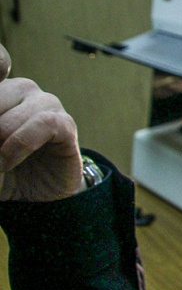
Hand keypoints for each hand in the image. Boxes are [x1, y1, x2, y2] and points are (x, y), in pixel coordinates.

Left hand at [0, 43, 83, 201]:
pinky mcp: (66, 126)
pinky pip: (45, 123)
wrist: (32, 199)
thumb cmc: (1, 171)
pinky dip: (20, 144)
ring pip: (22, 108)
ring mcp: (48, 106)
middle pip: (3, 91)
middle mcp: (24, 93)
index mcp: (1, 92)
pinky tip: (9, 162)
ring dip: (2, 138)